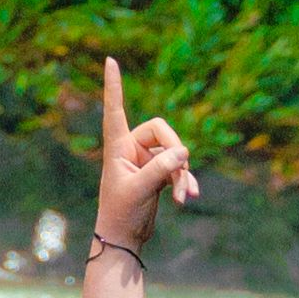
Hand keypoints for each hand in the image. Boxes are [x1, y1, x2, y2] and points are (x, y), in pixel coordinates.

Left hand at [90, 54, 197, 254]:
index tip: (110, 60)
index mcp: (117, 145)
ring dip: (181, 174)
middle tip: (180, 174)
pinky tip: (188, 196)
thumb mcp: (140, 190)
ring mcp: (146, 160)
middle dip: (175, 153)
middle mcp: (130, 147)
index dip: (114, 85)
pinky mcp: (158, 173)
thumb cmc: (121, 212)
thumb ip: (160, 169)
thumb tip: (184, 151)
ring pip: (174, 153)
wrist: (124, 237)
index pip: (115, 108)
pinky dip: (184, 181)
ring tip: (184, 196)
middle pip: (161, 131)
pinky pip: (178, 168)